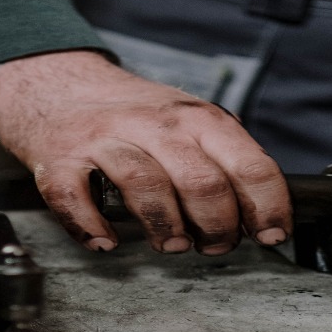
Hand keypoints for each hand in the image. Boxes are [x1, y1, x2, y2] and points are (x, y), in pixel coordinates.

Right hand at [0, 50, 292, 254]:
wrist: (59, 86)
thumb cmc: (133, 117)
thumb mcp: (189, 121)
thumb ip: (224, 159)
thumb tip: (261, 214)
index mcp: (196, 117)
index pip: (249, 163)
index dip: (267, 207)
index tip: (272, 235)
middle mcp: (154, 124)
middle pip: (201, 180)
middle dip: (218, 226)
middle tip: (215, 245)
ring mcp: (104, 139)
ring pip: (145, 184)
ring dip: (166, 226)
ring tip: (172, 243)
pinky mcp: (59, 159)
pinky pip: (75, 197)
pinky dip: (92, 226)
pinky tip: (106, 240)